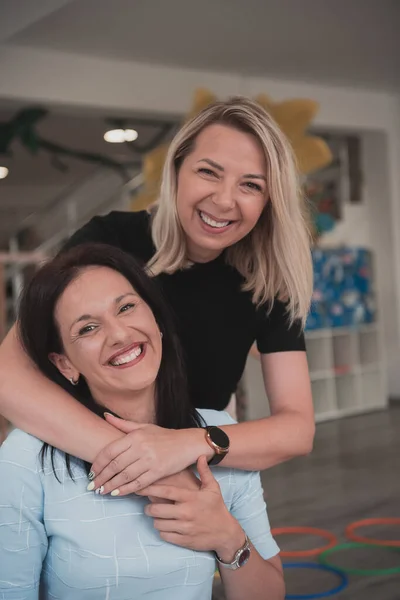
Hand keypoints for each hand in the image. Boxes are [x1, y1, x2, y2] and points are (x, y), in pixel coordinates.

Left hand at [88, 414, 209, 495]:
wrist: (188, 443)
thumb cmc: (164, 436)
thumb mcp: (144, 426)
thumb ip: (123, 424)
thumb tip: (105, 416)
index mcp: (135, 436)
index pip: (110, 451)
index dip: (98, 463)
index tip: (91, 473)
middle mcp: (141, 447)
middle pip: (115, 465)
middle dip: (101, 477)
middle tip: (92, 486)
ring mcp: (150, 460)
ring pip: (124, 476)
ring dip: (110, 486)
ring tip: (101, 491)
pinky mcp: (158, 472)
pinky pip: (138, 483)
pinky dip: (125, 490)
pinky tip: (117, 493)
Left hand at [140, 456, 244, 559]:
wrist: (225, 533)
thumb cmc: (217, 507)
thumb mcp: (213, 488)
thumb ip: (204, 472)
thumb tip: (201, 455)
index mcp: (191, 498)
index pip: (165, 492)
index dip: (150, 489)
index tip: (139, 488)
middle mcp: (186, 513)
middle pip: (156, 511)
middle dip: (148, 508)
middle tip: (149, 506)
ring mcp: (184, 528)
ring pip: (158, 524)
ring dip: (155, 520)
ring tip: (158, 516)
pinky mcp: (183, 541)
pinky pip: (164, 535)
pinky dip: (162, 530)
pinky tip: (166, 526)